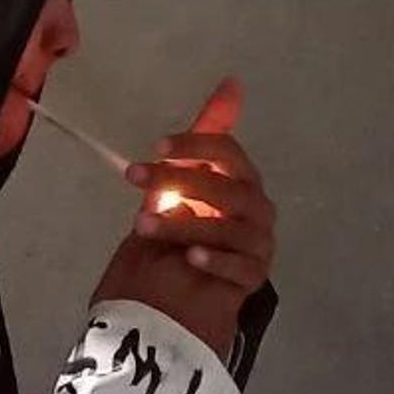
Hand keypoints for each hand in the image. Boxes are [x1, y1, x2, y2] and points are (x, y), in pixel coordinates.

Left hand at [90, 78, 275, 359]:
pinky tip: (188, 258)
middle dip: (180, 179)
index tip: (156, 148)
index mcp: (239, 185)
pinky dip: (215, 259)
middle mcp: (255, 212)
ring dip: (183, 223)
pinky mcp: (251, 282)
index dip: (196, 146)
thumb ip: (200, 144)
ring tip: (140, 225)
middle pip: (229, 187)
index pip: (228, 154)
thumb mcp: (173, 191)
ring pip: (231, 227)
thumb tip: (233, 83)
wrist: (160, 309)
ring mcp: (257, 247)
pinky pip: (241, 267)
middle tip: (137, 178)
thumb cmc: (169, 245)